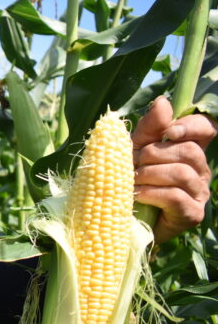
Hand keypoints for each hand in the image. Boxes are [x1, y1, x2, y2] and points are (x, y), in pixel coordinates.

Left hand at [131, 96, 217, 242]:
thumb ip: (149, 128)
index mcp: (189, 150)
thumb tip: (163, 102)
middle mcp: (200, 170)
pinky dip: (151, 193)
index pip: (206, 128)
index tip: (169, 132)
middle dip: (152, 155)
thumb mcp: (134, 150)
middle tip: (130, 165)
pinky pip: (175, 196)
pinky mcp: (193, 214)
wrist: (118, 222)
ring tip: (130, 182)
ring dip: (148, 174)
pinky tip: (136, 196)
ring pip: (181, 172)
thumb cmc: (128, 182)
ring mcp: (199, 193)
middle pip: (188, 150)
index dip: (192, 126)